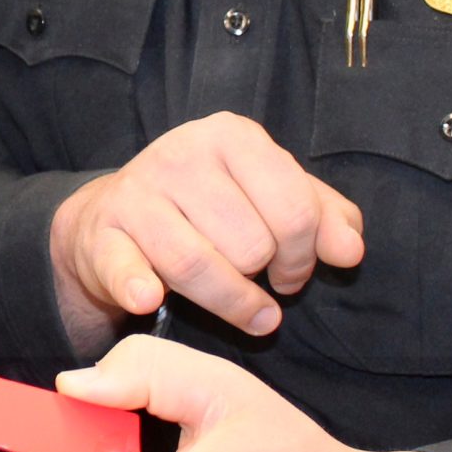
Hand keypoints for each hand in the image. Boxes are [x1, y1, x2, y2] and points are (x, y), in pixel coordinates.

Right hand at [49, 112, 362, 348]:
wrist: (114, 216)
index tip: (293, 272)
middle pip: (252, 245)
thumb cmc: (209, 207)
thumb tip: (350, 251)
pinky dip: (140, 288)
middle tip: (262, 283)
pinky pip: (127, 270)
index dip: (305, 255)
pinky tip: (151, 300)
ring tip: (251, 315)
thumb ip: (323, 217)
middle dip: (265, 276)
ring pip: (200, 266)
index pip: (295, 209)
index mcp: (232, 136)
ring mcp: (137, 193)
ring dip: (232, 304)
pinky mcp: (102, 234)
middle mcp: (181, 154)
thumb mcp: (271, 197)